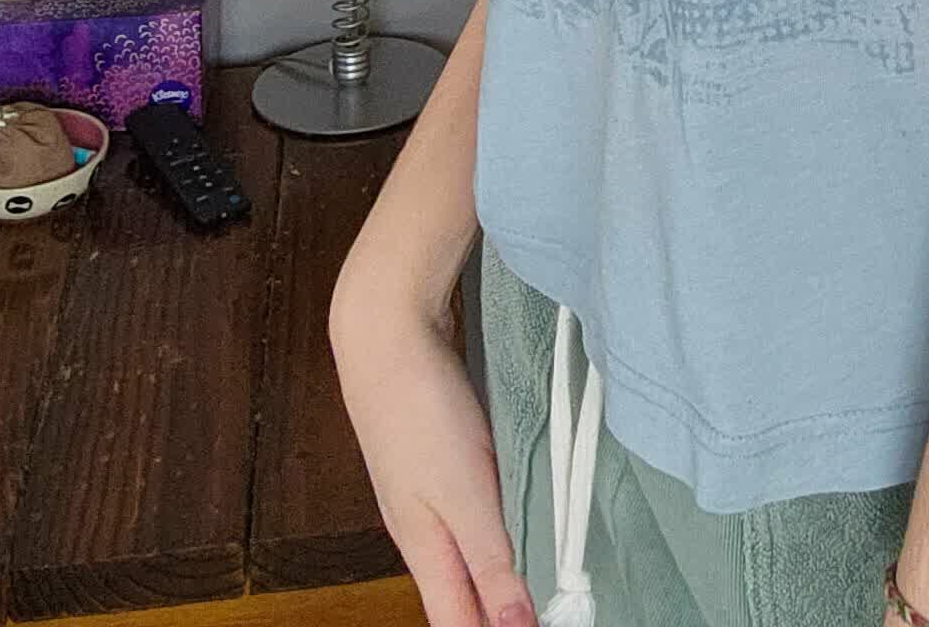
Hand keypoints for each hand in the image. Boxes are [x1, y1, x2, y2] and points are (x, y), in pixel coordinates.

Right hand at [331, 276, 536, 626]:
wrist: (386, 331)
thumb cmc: (419, 410)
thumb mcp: (465, 492)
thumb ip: (491, 561)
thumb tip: (514, 626)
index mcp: (423, 547)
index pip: (457, 622)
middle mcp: (418, 528)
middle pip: (456, 595)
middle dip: (492, 614)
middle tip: (541, 613)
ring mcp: (422, 492)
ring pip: (460, 554)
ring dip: (493, 575)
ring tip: (531, 586)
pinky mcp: (432, 459)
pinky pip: (464, 512)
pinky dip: (488, 529)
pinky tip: (509, 518)